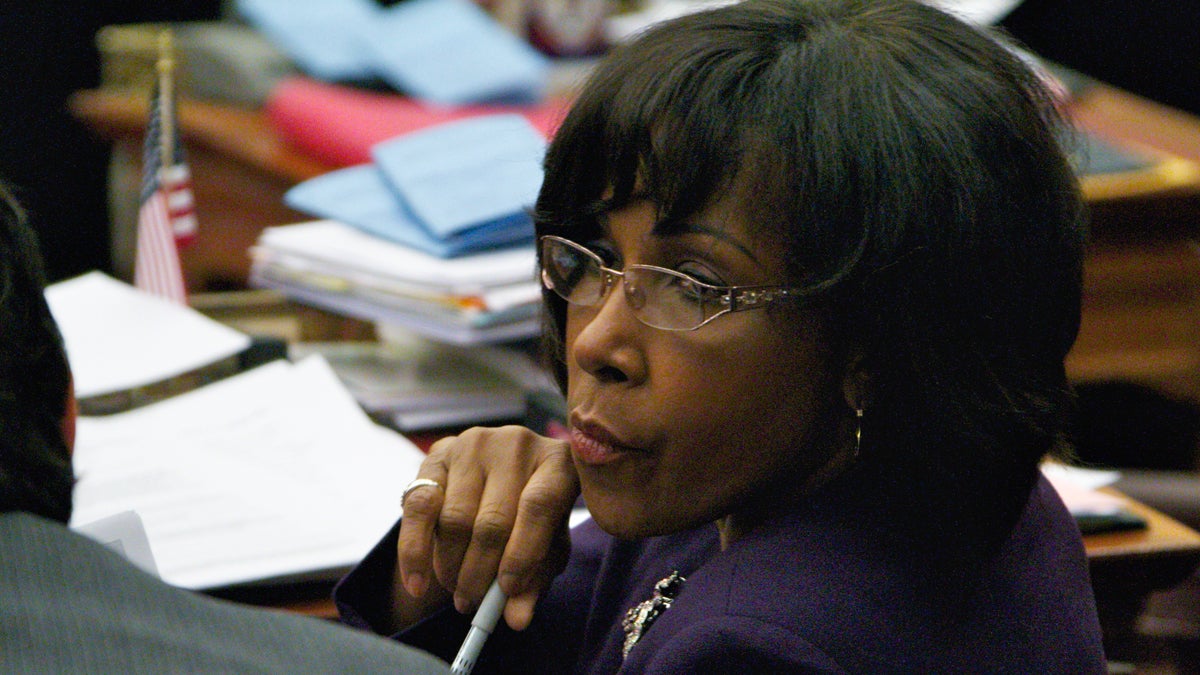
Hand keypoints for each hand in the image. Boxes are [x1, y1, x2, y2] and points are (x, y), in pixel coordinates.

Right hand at [394, 425, 577, 630]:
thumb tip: (516, 619)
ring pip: (455, 519)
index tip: (507, 591)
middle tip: (474, 605)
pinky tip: (417, 583)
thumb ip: (534, 582)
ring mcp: (476, 444)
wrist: (498, 479)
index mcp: (557, 462)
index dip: (522, 553)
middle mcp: (518, 443)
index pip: (539, 505)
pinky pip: (419, 507)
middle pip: (493, 518)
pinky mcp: (438, 453)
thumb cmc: (533, 518)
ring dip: (452, 567)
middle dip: (480, 573)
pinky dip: (414, 552)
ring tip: (458, 592)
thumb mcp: (546, 549)